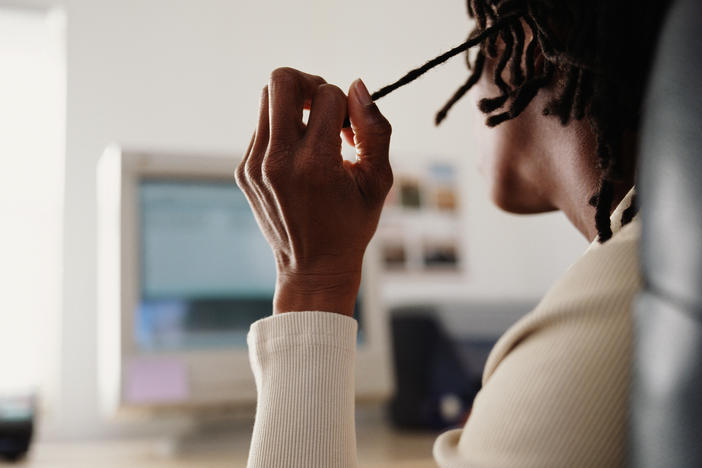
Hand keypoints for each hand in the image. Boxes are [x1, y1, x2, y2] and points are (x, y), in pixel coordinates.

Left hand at [235, 68, 392, 316]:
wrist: (312, 269)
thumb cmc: (351, 226)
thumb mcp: (378, 181)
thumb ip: (375, 130)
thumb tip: (358, 86)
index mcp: (315, 164)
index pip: (328, 95)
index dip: (347, 105)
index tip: (351, 133)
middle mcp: (278, 161)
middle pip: (281, 80)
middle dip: (309, 82)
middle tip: (324, 104)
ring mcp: (254, 166)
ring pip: (267, 99)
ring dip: (295, 105)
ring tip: (314, 133)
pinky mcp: (243, 171)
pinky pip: (261, 127)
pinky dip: (283, 129)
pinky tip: (300, 157)